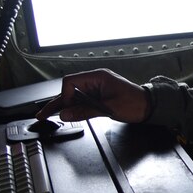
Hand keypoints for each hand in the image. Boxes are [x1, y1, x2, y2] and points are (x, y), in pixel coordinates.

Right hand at [35, 69, 150, 123]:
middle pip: (69, 90)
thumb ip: (85, 111)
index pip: (71, 82)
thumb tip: (66, 114)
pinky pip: (82, 101)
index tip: (66, 109)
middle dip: (57, 102)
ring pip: (74, 97)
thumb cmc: (135, 103)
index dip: (65, 96)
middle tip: (42, 114)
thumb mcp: (109, 108)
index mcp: (98, 77)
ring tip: (48, 115)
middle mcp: (95, 81)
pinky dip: (74, 108)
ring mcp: (97, 89)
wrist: (149, 107)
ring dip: (64, 106)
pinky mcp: (99, 97)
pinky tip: (66, 114)